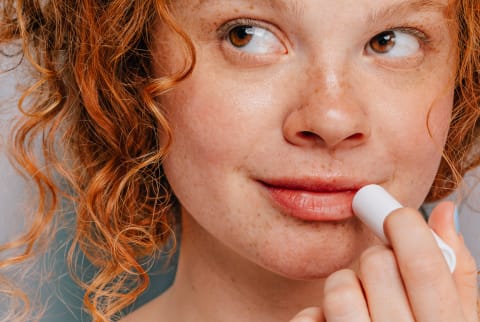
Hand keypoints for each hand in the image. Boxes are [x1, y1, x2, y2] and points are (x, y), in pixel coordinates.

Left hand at [290, 202, 477, 320]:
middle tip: (382, 277)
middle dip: (377, 260)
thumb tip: (445, 213)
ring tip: (359, 307)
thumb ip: (459, 274)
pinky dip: (318, 317)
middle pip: (376, 265)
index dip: (405, 225)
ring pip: (338, 287)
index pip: (425, 264)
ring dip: (345, 288)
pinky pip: (309, 319)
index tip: (393, 214)